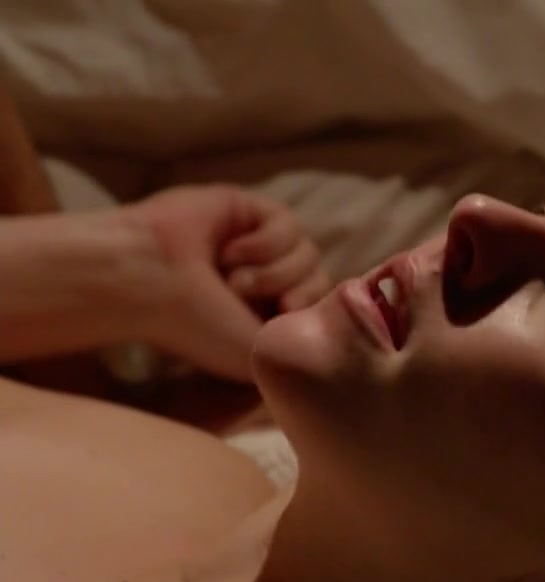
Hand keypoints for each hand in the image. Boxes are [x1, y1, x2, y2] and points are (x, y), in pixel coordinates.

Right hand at [126, 185, 330, 381]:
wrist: (150, 283)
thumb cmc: (196, 326)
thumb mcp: (258, 353)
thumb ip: (300, 344)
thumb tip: (337, 330)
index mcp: (266, 313)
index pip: (323, 307)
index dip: (311, 312)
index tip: (281, 320)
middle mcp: (266, 278)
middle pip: (322, 279)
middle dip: (291, 292)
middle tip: (247, 300)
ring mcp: (259, 243)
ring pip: (310, 254)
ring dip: (274, 271)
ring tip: (232, 279)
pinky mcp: (251, 210)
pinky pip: (290, 224)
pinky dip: (264, 243)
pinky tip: (229, 252)